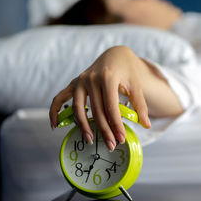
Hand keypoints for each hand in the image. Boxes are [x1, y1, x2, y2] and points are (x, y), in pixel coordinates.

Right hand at [49, 45, 182, 151]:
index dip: (116, 125)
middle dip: (104, 130)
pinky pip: (59, 98)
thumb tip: (146, 125)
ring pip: (78, 108)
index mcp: (108, 78)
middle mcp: (91, 78)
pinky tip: (55, 126)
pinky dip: (54, 111)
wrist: (115, 55)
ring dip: (83, 126)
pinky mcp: (73, 83)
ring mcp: (80, 81)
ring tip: (91, 140)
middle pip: (96, 110)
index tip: (121, 138)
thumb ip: (140, 105)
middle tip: (111, 145)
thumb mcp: (136, 85)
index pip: (111, 107)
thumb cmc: (127, 71)